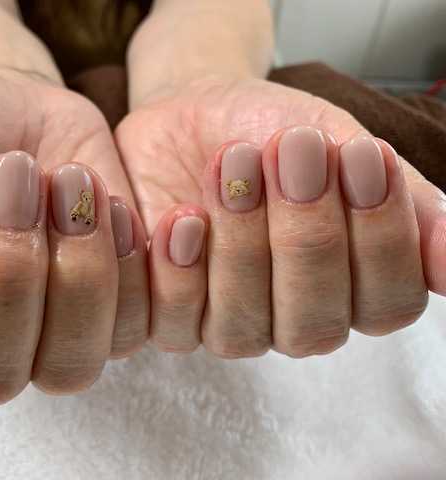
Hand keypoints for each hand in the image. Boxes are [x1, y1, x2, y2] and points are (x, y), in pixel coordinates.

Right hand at [0, 67, 148, 402]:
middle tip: (10, 171)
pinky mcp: (113, 321)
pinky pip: (131, 326)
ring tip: (66, 178)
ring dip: (73, 266)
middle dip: (2, 265)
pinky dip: (128, 260)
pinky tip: (110, 200)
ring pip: (67, 364)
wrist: (25, 113)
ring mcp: (50, 344)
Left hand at [116, 77, 445, 356]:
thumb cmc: (274, 130)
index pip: (387, 304)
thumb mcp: (347, 147)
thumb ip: (408, 205)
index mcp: (352, 291)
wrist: (196, 109)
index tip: (358, 154)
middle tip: (290, 149)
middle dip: (305, 233)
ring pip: (241, 329)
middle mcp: (293, 320)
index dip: (378, 236)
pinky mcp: (171, 315)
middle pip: (314, 321)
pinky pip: (174, 325)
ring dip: (241, 243)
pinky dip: (180, 272)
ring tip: (234, 162)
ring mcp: (229, 325)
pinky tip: (184, 217)